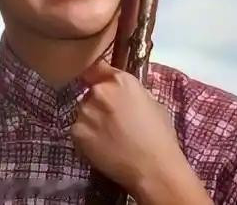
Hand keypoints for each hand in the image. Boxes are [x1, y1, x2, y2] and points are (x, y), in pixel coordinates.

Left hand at [69, 59, 210, 204]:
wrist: (154, 169)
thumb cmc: (160, 136)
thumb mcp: (151, 102)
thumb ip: (130, 91)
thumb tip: (119, 91)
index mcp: (120, 80)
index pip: (96, 67)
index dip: (96, 75)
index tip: (95, 81)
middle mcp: (99, 91)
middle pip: (90, 92)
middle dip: (98, 103)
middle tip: (111, 121)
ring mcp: (85, 111)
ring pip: (83, 112)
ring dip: (91, 120)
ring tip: (108, 137)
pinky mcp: (76, 132)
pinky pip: (78, 130)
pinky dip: (86, 137)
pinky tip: (102, 146)